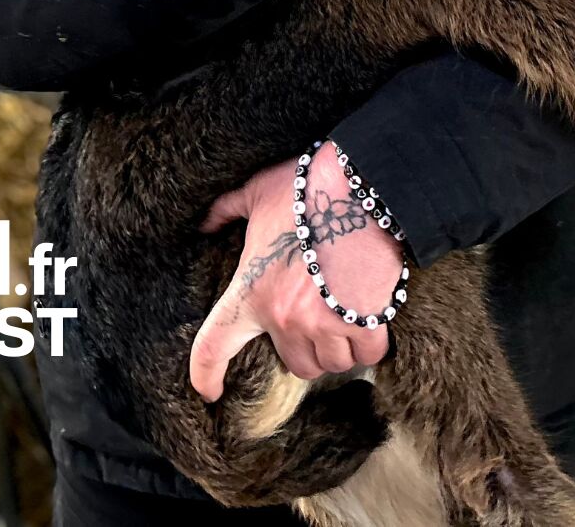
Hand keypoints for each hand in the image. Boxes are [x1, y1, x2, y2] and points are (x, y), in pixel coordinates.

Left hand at [189, 143, 402, 402]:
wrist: (359, 183)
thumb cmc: (305, 187)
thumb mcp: (256, 192)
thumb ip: (227, 210)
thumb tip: (204, 223)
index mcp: (251, 291)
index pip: (214, 346)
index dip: (205, 374)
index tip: (210, 391)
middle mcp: (285, 318)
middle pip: (296, 364)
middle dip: (305, 347)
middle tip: (314, 318)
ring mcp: (325, 323)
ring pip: (332, 363)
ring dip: (338, 347)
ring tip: (343, 318)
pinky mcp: (364, 319)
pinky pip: (368, 353)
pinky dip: (369, 342)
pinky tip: (369, 318)